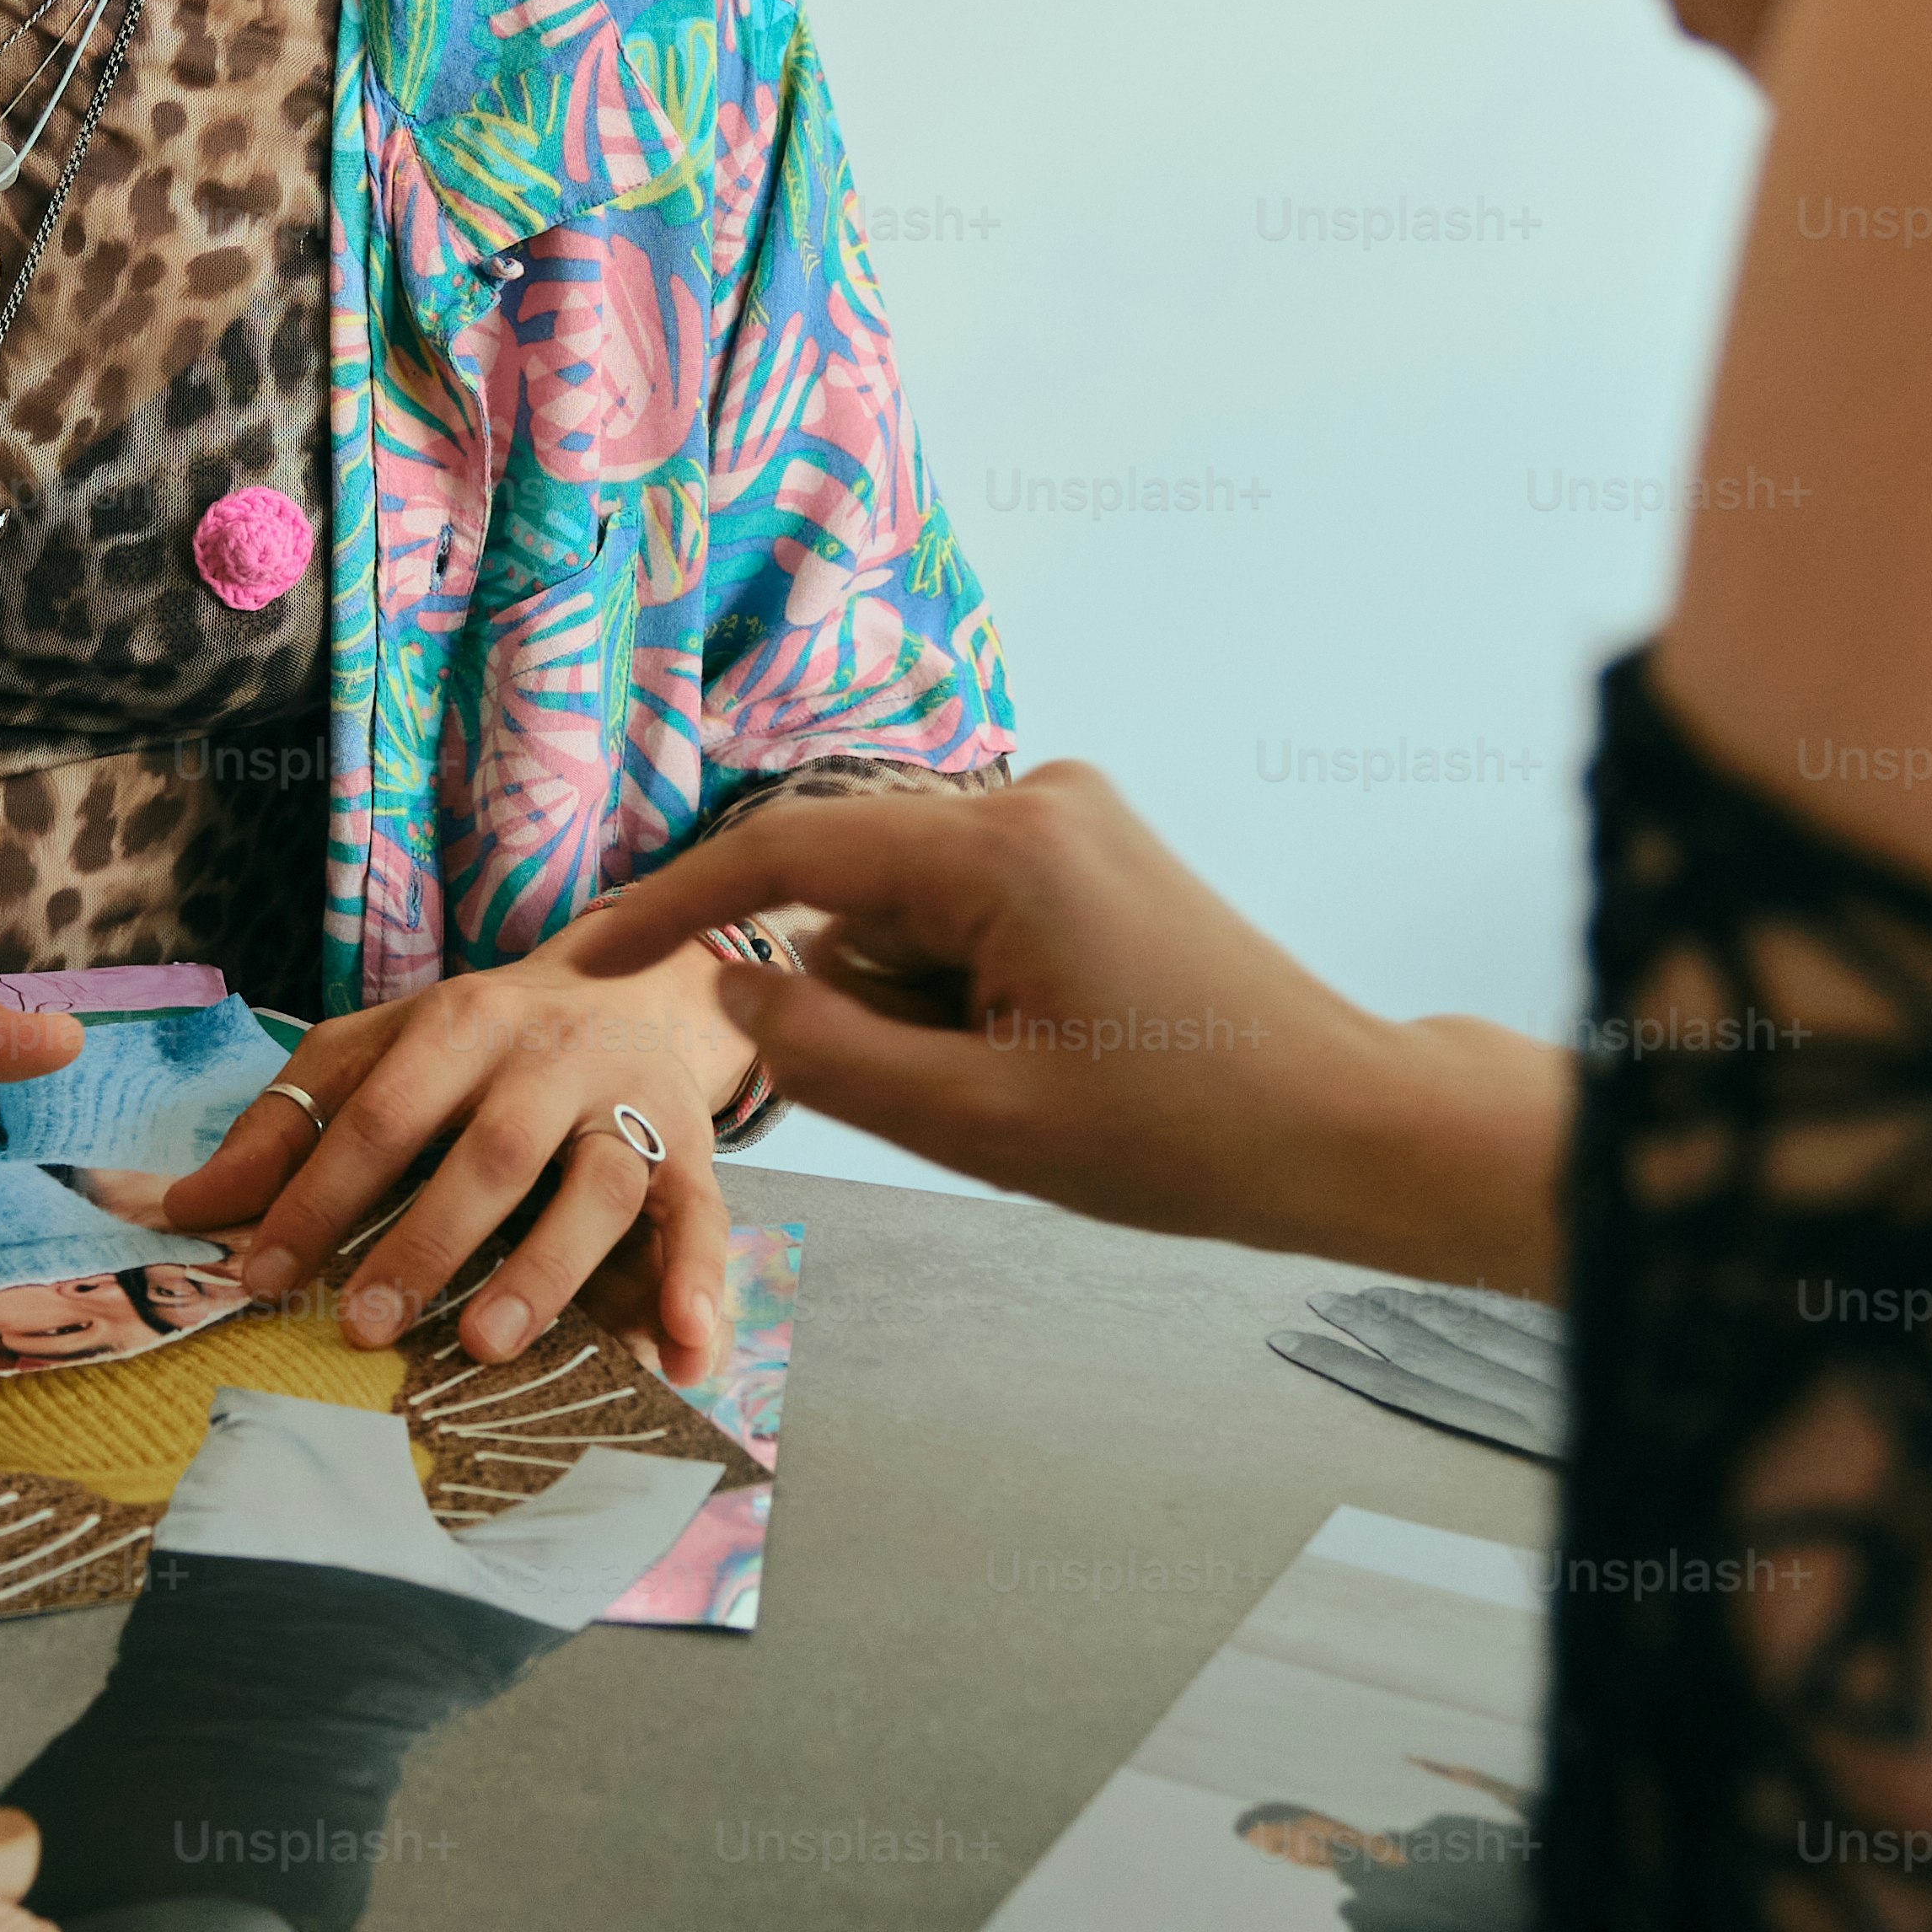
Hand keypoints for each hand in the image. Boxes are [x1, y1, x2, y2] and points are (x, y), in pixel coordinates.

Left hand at [160, 938, 746, 1381]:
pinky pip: (703, 1221)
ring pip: (599, 1188)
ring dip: (547, 1271)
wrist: (630, 985)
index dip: (319, 1195)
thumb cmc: (474, 1042)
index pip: (381, 1113)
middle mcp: (550, 1058)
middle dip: (427, 1240)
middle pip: (493, 1152)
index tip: (260, 1275)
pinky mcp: (692, 1155)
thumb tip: (183, 1210)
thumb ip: (285, 1124)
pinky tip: (681, 1353)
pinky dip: (699, 1286)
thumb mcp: (372, 1053)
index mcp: (460, 1022)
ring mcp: (629, 1106)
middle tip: (364, 1325)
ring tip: (486, 1345)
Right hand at [538, 767, 1572, 1299]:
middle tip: (956, 1094)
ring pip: (904, 907)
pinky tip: (1038, 1050)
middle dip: (857, 995)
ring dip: (915, 1000)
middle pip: (852, 887)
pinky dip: (958, 984)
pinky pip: (960, 906)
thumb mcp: (978, 1125)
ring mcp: (1065, 816)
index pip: (785, 853)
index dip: (672, 906)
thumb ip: (827, 1053)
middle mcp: (1030, 796)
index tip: (584, 958)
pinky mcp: (1087, 849)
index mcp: (1002, 847)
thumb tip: (730, 986)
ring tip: (1018, 1082)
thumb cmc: (1183, 1135)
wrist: (1347, 1127)